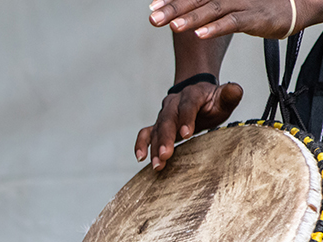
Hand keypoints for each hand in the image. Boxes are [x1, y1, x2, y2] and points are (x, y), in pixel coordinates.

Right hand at [135, 80, 242, 169]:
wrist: (197, 97)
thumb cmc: (213, 102)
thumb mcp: (224, 97)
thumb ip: (230, 94)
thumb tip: (235, 90)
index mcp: (192, 94)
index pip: (187, 105)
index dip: (186, 119)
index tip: (186, 135)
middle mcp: (173, 103)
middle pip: (167, 119)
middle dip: (165, 138)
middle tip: (165, 155)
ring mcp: (163, 115)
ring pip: (156, 130)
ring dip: (154, 148)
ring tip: (157, 165)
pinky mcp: (157, 126)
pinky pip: (145, 134)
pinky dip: (141, 145)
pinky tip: (141, 157)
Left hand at [148, 0, 322, 39]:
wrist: (293, 7)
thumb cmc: (255, 8)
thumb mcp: (228, 7)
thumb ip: (207, 9)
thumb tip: (180, 15)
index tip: (151, 7)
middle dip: (174, 8)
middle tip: (152, 18)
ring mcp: (243, 3)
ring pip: (213, 9)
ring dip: (192, 18)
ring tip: (172, 26)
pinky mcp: (255, 17)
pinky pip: (233, 22)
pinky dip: (216, 28)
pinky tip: (200, 35)